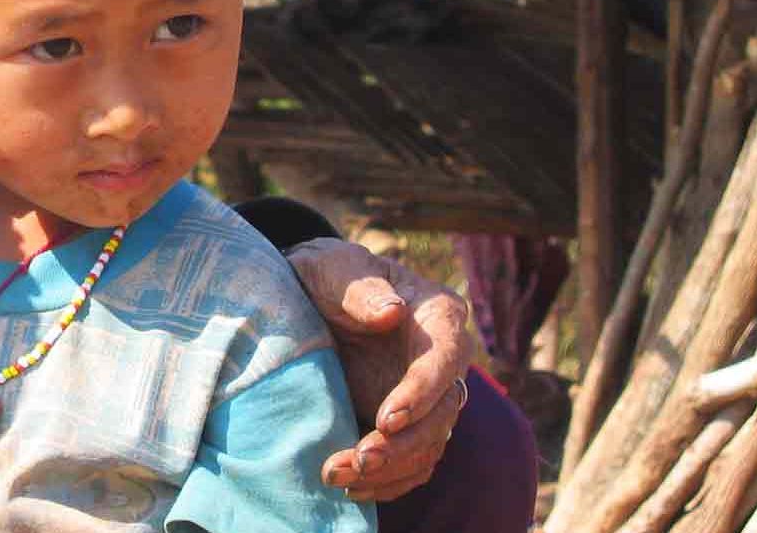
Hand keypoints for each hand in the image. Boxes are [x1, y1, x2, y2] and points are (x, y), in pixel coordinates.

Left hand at [284, 238, 473, 501]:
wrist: (309, 297)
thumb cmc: (327, 274)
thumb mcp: (335, 268)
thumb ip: (361, 289)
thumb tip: (393, 312)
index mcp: (439, 315)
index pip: (447, 358)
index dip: (422, 392)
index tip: (386, 418)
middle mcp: (443, 360)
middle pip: (443, 413)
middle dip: (403, 443)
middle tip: (359, 458)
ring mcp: (427, 396)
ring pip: (429, 445)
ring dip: (390, 469)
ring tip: (338, 475)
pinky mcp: (407, 423)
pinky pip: (412, 462)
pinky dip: (388, 481)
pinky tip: (352, 489)